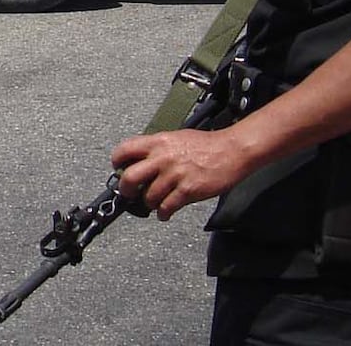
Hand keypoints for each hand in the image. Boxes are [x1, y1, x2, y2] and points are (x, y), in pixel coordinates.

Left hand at [110, 129, 253, 220]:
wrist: (232, 150)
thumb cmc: (207, 144)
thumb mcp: (176, 137)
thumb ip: (158, 148)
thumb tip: (141, 161)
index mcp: (158, 141)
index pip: (125, 149)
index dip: (117, 161)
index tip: (118, 168)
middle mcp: (163, 157)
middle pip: (130, 177)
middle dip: (126, 189)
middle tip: (129, 193)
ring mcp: (175, 174)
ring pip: (148, 196)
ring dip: (149, 203)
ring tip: (154, 204)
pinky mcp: (188, 190)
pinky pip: (167, 206)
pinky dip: (163, 213)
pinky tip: (165, 213)